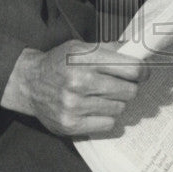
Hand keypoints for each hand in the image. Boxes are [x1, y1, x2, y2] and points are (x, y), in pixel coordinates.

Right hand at [1, 41, 148, 135]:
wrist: (29, 83)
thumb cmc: (59, 62)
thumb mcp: (81, 47)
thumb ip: (109, 49)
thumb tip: (138, 51)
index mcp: (85, 58)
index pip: (131, 68)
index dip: (143, 72)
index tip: (143, 73)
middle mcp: (79, 81)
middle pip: (129, 90)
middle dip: (129, 87)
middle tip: (121, 85)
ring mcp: (74, 105)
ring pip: (119, 108)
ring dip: (116, 102)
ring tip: (103, 96)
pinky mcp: (71, 124)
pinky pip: (107, 124)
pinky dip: (106, 117)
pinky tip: (95, 108)